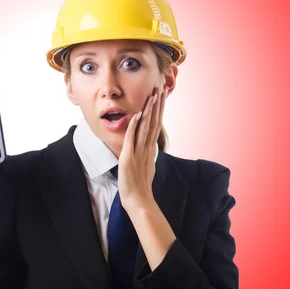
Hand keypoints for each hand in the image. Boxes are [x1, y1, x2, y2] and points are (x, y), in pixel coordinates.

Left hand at [117, 85, 167, 209]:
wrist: (138, 201)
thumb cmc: (140, 185)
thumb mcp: (144, 165)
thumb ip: (146, 153)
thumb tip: (148, 145)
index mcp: (149, 148)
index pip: (155, 124)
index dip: (158, 109)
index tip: (161, 95)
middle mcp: (146, 147)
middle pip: (154, 122)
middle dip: (157, 104)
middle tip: (161, 88)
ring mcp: (138, 152)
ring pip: (146, 127)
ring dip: (149, 111)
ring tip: (153, 95)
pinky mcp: (129, 158)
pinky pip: (132, 139)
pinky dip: (135, 126)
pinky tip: (137, 114)